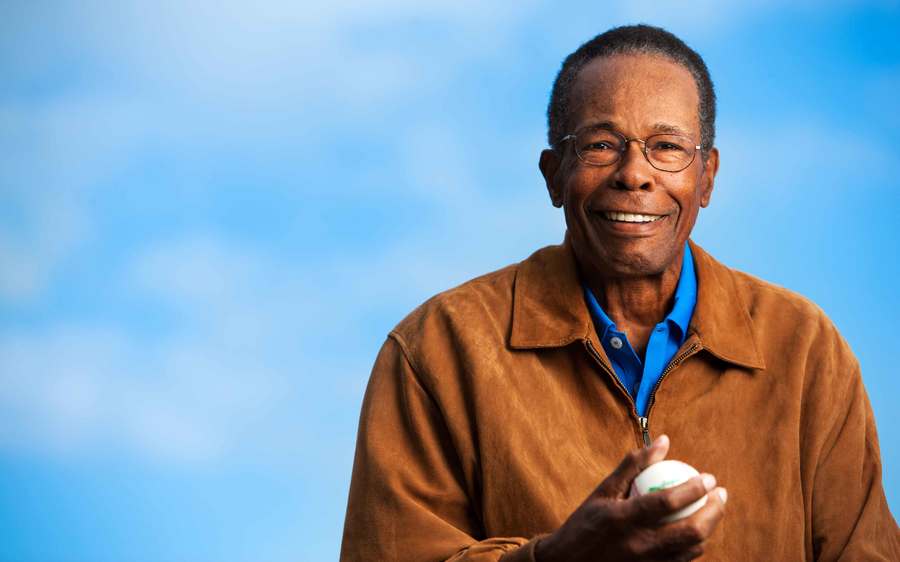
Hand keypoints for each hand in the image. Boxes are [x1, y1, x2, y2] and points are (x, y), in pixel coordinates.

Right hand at [535, 435, 727, 561]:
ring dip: (709, 527)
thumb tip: (663, 441)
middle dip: (714, 511)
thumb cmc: (586, 523)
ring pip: (692, 549)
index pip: (666, 502)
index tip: (709, 477)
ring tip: (712, 508)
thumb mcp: (603, 491)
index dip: (693, 489)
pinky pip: (683, 560)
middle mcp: (638, 545)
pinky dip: (695, 543)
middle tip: (720, 493)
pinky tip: (697, 528)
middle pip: (690, 531)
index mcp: (622, 519)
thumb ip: (634, 466)